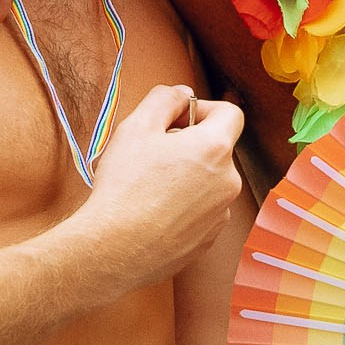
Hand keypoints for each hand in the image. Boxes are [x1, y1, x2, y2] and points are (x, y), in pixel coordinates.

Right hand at [74, 86, 245, 289]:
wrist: (114, 250)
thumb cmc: (124, 187)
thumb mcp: (136, 127)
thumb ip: (165, 99)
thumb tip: (183, 95)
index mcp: (215, 148)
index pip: (229, 113)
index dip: (201, 109)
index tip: (175, 121)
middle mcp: (228, 181)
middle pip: (216, 149)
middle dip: (188, 146)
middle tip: (151, 155)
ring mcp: (220, 214)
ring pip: (207, 182)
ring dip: (186, 178)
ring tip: (148, 188)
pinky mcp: (208, 240)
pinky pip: (200, 211)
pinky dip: (182, 207)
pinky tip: (152, 213)